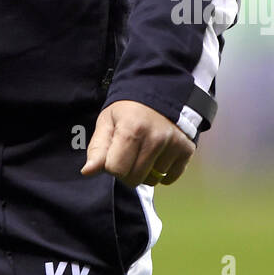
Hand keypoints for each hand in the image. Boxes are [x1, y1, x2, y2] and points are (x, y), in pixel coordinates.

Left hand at [80, 100, 194, 187]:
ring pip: (152, 181)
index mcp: (132, 130)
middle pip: (134, 179)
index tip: (115, 152)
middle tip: (129, 152)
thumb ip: (97, 149)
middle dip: (127, 171)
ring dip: (145, 172)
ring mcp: (173, 144)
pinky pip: (169, 179)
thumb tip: (87, 172)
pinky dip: (162, 173)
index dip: (112, 164)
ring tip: (144, 151)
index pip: (116, 170)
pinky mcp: (186, 150)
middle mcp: (155, 138)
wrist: (160, 93)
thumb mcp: (107, 122)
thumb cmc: (128, 110)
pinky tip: (158, 155)